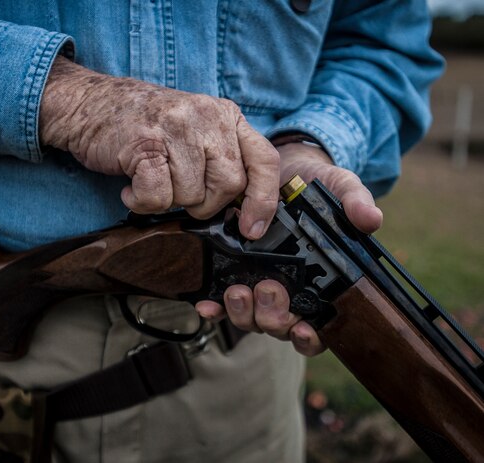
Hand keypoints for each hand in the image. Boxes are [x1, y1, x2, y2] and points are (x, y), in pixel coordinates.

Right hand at [39, 57, 278, 239]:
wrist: (88, 104)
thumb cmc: (142, 126)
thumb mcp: (193, 131)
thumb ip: (220, 159)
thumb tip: (243, 211)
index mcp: (225, 116)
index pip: (264, 161)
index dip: (263, 200)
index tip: (252, 229)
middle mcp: (207, 117)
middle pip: (229, 186)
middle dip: (204, 203)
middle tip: (177, 192)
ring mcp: (176, 128)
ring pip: (192, 195)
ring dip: (167, 200)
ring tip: (148, 180)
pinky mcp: (145, 144)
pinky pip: (158, 197)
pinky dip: (141, 202)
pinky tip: (131, 186)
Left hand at [196, 142, 382, 355]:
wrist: (283, 170)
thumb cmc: (316, 186)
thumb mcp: (340, 188)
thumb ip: (355, 202)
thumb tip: (371, 220)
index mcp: (319, 285)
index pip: (317, 328)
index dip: (310, 338)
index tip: (304, 329)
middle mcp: (288, 293)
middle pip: (278, 325)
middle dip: (272, 316)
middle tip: (268, 289)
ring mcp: (257, 287)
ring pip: (249, 319)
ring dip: (242, 313)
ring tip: (238, 291)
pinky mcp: (232, 275)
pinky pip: (221, 302)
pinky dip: (213, 308)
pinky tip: (206, 304)